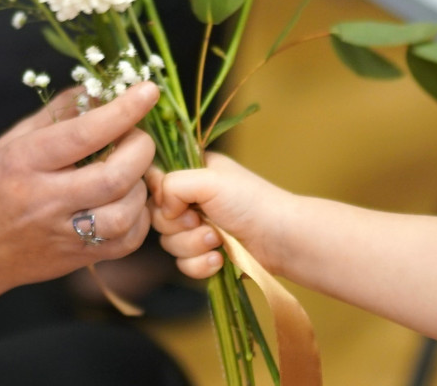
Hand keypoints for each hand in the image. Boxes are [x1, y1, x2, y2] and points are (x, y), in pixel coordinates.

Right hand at [0, 82, 157, 333]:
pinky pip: (127, 242)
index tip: (148, 90)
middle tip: (138, 136)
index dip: (123, 110)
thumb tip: (98, 88)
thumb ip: (56, 114)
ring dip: (140, 185)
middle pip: (114, 177)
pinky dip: (139, 218)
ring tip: (129, 170)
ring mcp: (62, 235)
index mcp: (23, 162)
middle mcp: (44, 201)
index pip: (84, 134)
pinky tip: (127, 200)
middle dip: (140, 149)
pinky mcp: (76, 259)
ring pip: (125, 214)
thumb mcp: (10, 142)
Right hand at [148, 153, 293, 280]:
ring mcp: (199, 228)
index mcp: (193, 172)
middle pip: (158, 216)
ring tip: (217, 241)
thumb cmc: (250, 202)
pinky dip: (200, 264)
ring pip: (169, 243)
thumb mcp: (208, 180)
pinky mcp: (206, 255)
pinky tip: (220, 260)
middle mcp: (193, 199)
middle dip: (178, 225)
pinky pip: (184, 265)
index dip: (161, 196)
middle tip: (202, 222)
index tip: (178, 203)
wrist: (281, 240)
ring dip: (192, 245)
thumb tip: (162, 208)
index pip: (156, 181)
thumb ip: (172, 185)